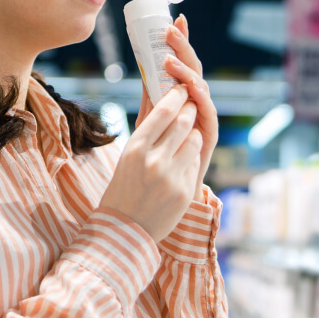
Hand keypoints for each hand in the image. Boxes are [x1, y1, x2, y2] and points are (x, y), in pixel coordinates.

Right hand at [100, 85, 203, 242]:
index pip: (164, 111)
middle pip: (183, 121)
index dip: (177, 96)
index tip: (181, 89)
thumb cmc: (123, 186)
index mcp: (135, 148)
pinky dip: (190, 158)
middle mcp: (154, 160)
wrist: (124, 229)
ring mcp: (171, 177)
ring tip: (186, 136)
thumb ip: (147, 127)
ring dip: (193, 133)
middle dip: (189, 110)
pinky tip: (181, 163)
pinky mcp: (184, 191)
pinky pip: (195, 163)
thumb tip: (155, 93)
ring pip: (195, 140)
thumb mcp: (128, 155)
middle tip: (189, 106)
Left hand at [137, 14, 217, 200]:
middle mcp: (195, 100)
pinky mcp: (209, 133)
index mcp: (181, 94)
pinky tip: (190, 86)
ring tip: (170, 58)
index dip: (180, 42)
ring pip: (199, 86)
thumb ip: (150, 95)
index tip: (173, 19)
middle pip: (192, 68)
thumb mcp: (149, 120)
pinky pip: (206, 111)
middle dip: (183, 47)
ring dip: (186, 70)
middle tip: (171, 30)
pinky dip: (199, 97)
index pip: (181, 62)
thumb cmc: (159, 152)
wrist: (167, 188)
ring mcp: (203, 115)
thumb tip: (142, 65)